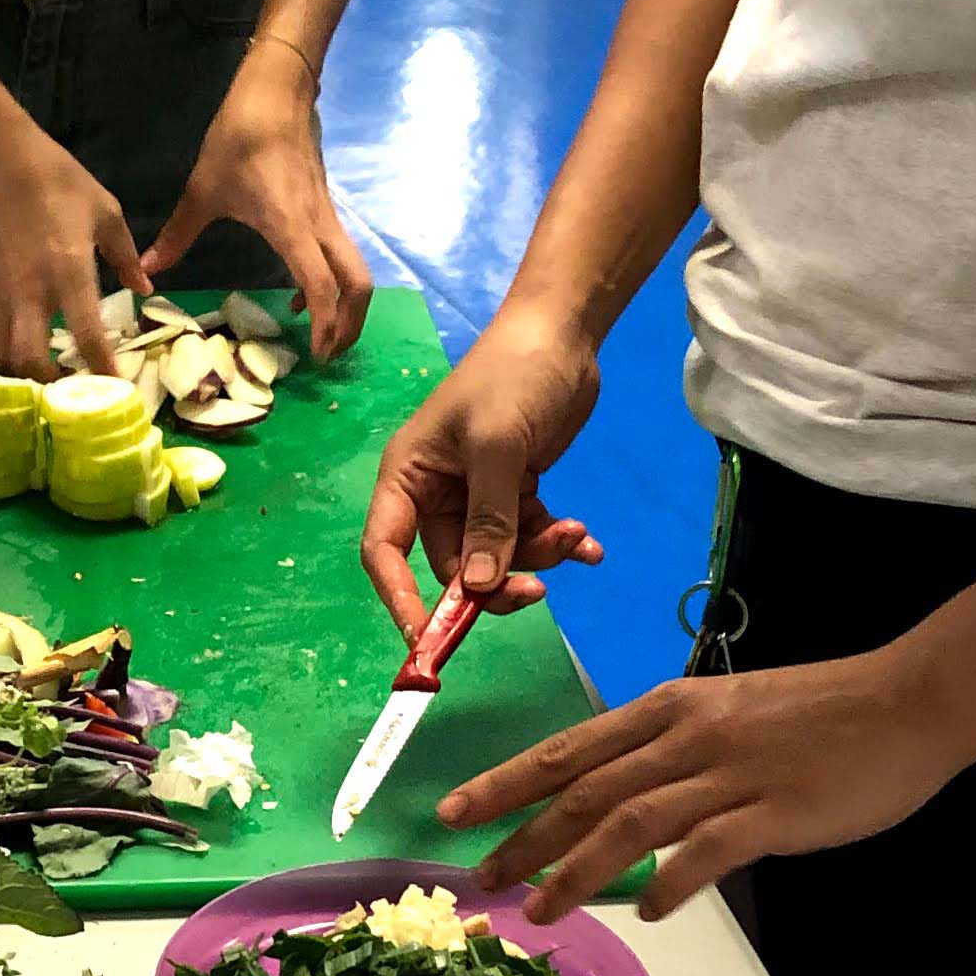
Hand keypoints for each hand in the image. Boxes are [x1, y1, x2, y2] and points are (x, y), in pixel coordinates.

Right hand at [0, 106, 146, 377]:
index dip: (103, 371)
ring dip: (20, 372)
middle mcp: (30, 293)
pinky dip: (2, 338)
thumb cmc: (56, 178)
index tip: (117, 389)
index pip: (87, 338)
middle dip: (49, 387)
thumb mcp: (104, 211)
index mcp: (69, 274)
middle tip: (70, 390)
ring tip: (41, 374)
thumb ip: (123, 256)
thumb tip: (143, 288)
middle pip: (28, 364)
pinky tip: (20, 332)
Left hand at [143, 46, 372, 360]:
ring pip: (356, 270)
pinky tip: (300, 291)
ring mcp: (328, 216)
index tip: (314, 354)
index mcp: (291, 226)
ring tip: (320, 333)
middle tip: (326, 354)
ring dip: (347, 305)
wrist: (275, 93)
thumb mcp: (202, 190)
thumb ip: (177, 234)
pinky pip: (341, 254)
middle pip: (358, 284)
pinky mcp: (326, 208)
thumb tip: (146, 271)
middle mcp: (319, 225)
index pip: (322, 284)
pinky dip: (334, 282)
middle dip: (350, 324)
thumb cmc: (239, 139)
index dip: (325, 323)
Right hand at [360, 310, 604, 637]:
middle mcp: (435, 492)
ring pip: (496, 556)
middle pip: (452, 564)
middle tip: (540, 591)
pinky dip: (558, 543)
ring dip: (538, 556)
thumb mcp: (497, 448)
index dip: (399, 597)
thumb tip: (477, 587)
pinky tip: (590, 544)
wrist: (562, 335)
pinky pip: (529, 536)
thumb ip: (487, 520)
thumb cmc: (511, 379)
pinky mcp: (516, 490)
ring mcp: (477, 493)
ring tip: (576, 535)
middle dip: (496, 580)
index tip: (427, 640)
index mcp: (408, 476)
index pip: (385, 549)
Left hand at [439, 649, 971, 920]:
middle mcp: (685, 736)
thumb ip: (678, 753)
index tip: (455, 811)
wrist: (906, 700)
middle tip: (476, 876)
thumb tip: (635, 804)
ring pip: (630, 821)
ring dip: (578, 869)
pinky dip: (672, 880)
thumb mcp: (729, 714)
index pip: (569, 748)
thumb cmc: (820, 710)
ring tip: (541, 909)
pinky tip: (649, 912)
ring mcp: (729, 772)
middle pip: (583, 788)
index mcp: (668, 708)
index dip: (506, 782)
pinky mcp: (774, 810)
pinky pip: (708, 850)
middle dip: (522, 834)